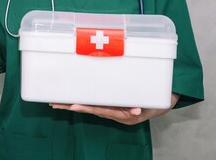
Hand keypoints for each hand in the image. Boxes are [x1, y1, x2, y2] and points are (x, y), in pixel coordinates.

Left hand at [49, 94, 179, 125]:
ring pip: (89, 106)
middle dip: (71, 106)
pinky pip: (94, 104)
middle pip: (89, 109)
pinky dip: (82, 102)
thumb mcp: (150, 105)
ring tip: (56, 102)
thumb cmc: (155, 103)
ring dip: (72, 104)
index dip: (87, 108)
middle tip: (55, 104)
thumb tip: (135, 110)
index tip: (73, 106)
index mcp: (121, 115)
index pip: (100, 110)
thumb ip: (141, 106)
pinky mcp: (110, 105)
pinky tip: (70, 101)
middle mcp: (113, 114)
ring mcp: (110, 110)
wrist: (160, 105)